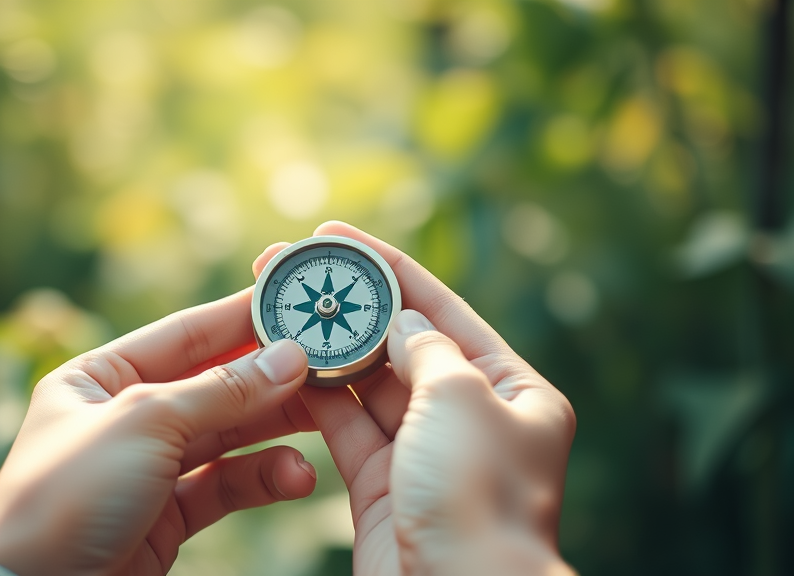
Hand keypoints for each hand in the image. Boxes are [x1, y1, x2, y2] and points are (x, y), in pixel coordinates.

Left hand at [0, 289, 318, 575]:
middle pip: (213, 384)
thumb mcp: (144, 425)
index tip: (295, 301)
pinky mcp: (168, 515)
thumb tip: (289, 356)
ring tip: (325, 418)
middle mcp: (124, 416)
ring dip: (277, 428)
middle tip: (328, 363)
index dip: (240, 317)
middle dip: (270, 377)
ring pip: (227, 435)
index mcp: (99, 377)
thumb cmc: (66, 497)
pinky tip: (297, 476)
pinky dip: (263, 479)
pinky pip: (226, 484)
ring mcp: (148, 466)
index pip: (184, 335)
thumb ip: (222, 391)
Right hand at [253, 222, 576, 575]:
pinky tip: (286, 366)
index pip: (445, 310)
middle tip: (294, 270)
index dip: (391, 268)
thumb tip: (403, 323)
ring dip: (327, 351)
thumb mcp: (460, 398)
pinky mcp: (384, 486)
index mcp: (514, 390)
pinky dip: (318, 399)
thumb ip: (427, 349)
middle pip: (402, 345)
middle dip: (349, 308)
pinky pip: (348, 429)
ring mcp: (425, 452)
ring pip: (369, 387)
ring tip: (279, 311)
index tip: (338, 236)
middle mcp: (471, 417)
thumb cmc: (477, 496)